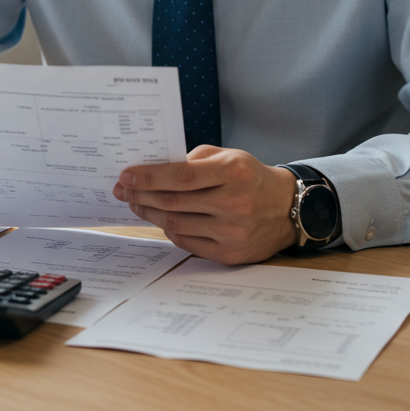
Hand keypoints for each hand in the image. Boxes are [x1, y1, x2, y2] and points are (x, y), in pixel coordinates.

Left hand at [113, 145, 297, 264]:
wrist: (286, 208)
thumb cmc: (250, 177)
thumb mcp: (228, 155)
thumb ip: (193, 160)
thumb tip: (154, 170)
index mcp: (233, 173)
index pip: (181, 177)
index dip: (149, 177)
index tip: (126, 175)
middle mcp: (234, 204)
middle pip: (174, 202)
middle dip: (141, 194)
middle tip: (123, 189)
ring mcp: (232, 233)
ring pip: (176, 224)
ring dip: (150, 212)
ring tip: (136, 202)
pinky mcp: (230, 254)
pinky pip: (187, 243)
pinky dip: (168, 229)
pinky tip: (160, 218)